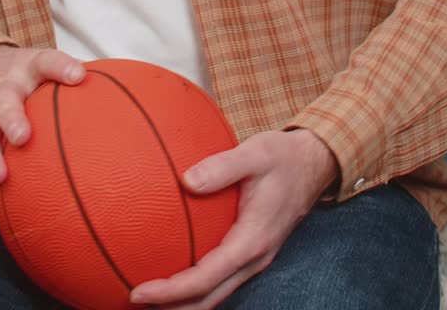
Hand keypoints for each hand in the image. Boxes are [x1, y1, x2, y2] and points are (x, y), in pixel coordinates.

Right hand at [0, 43, 84, 223]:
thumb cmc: (28, 74)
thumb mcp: (47, 65)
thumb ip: (77, 79)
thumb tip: (125, 99)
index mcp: (27, 69)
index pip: (46, 61)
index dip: (60, 67)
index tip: (78, 75)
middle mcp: (2, 90)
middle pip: (4, 102)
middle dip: (12, 118)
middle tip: (23, 137)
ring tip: (1, 179)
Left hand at [130, 129, 337, 307]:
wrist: (315, 164)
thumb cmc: (283, 156)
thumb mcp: (255, 152)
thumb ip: (222, 166)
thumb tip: (186, 180)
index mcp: (252, 240)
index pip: (205, 278)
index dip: (171, 292)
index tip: (139, 292)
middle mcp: (254, 258)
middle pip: (208, 299)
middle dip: (171, 309)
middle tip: (132, 300)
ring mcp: (255, 259)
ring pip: (215, 294)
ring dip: (183, 302)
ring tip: (148, 297)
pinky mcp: (251, 252)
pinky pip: (220, 278)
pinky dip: (195, 285)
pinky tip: (173, 269)